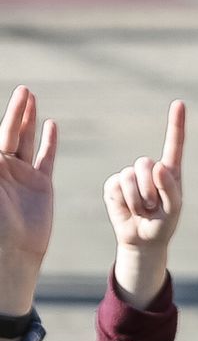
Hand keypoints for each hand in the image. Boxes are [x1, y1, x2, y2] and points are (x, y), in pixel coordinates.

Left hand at [0, 86, 56, 315]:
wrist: (10, 250)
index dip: (6, 116)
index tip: (12, 96)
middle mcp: (2, 167)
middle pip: (11, 132)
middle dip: (17, 111)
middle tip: (25, 90)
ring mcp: (22, 175)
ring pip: (27, 140)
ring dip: (29, 120)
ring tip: (32, 99)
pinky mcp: (41, 185)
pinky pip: (46, 158)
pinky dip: (49, 141)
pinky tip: (50, 125)